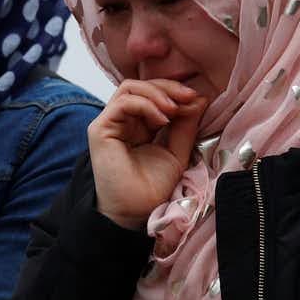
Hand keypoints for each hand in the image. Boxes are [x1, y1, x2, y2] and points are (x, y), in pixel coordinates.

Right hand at [88, 79, 206, 229]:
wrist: (135, 213)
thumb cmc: (151, 189)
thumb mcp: (177, 151)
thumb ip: (185, 126)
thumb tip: (199, 99)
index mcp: (139, 126)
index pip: (153, 94)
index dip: (175, 92)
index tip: (196, 98)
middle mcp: (123, 121)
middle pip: (142, 86)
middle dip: (168, 88)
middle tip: (188, 96)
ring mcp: (109, 123)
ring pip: (130, 88)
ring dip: (157, 93)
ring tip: (174, 108)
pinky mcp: (100, 129)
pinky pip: (122, 102)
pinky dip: (145, 104)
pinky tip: (162, 118)